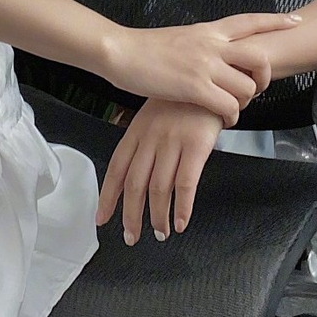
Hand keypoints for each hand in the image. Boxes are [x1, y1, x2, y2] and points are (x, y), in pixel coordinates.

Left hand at [95, 98, 223, 242]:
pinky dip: (182, 207)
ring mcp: (173, 141)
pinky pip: (186, 184)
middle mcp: (151, 137)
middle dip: (131, 215)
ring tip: (161, 233)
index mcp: (137, 130)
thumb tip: (134, 177)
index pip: (116, 169)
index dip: (108, 197)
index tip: (102, 218)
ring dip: (158, 217)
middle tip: (131, 236)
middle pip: (135, 184)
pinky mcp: (197, 145)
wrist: (213, 79)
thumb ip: (144, 142)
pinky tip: (180, 222)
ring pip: (158, 188)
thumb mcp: (156, 115)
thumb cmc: (186, 100)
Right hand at [100, 11, 300, 126]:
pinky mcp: (196, 87)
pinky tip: (222, 120)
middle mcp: (212, 45)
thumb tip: (214, 59)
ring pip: (246, 87)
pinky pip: (229, 106)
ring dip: (243, 103)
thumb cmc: (144, 48)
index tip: (296, 20)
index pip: (249, 21)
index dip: (276, 20)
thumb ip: (202, 46)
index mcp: (209, 30)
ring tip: (230, 110)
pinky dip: (231, 117)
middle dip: (264, 78)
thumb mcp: (181, 39)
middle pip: (259, 58)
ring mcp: (206, 66)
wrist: (121, 51)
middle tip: (255, 90)